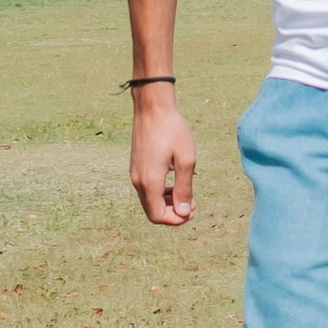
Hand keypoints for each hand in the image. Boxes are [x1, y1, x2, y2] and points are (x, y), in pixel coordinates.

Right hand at [130, 93, 196, 226]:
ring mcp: (134, 173)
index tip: (192, 211)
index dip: (176, 220)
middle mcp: (138, 181)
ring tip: (186, 193)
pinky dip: (160, 193)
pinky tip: (174, 182)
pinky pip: (146, 189)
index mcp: (150, 182)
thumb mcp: (186, 159)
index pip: (158, 216)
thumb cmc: (172, 130)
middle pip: (152, 212)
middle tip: (192, 204)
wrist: (152, 107)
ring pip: (149, 201)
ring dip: (167, 203)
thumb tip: (183, 213)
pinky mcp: (136, 166)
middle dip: (172, 213)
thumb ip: (185, 188)